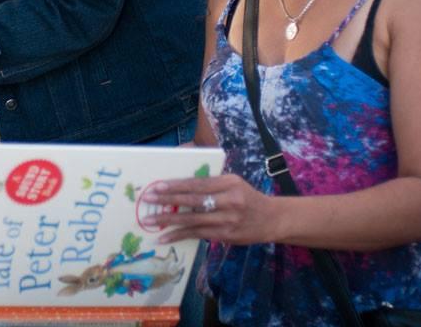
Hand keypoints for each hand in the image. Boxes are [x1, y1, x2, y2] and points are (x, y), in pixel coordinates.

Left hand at [140, 174, 277, 245]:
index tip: (158, 186)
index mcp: (229, 182)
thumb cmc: (248, 198)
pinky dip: (179, 236)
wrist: (272, 219)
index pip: (198, 183)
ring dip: (169, 220)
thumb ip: (212, 185)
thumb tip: (180, 186)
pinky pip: (197, 234)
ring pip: (193, 219)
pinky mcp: (225, 234)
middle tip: (148, 199)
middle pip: (193, 200)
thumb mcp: (234, 183)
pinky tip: (164, 237)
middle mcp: (229, 200)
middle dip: (168, 200)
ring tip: (150, 221)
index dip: (177, 185)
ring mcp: (228, 219)